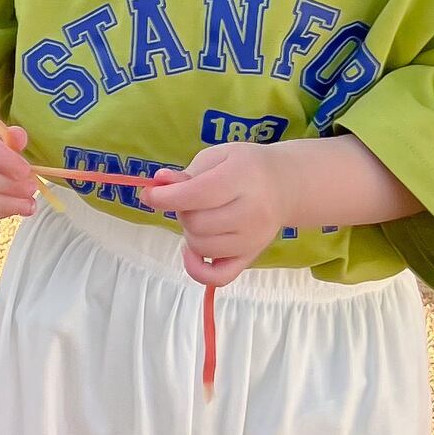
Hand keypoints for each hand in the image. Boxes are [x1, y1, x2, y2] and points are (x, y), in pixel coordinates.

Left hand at [147, 143, 294, 287]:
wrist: (284, 185)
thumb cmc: (244, 167)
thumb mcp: (215, 158)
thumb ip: (186, 173)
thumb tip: (159, 184)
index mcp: (241, 178)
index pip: (196, 194)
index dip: (165, 197)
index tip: (148, 194)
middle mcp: (251, 212)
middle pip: (196, 223)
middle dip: (182, 212)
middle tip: (189, 201)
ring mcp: (253, 239)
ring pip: (201, 247)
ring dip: (189, 234)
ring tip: (200, 217)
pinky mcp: (250, 257)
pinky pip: (218, 277)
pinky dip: (197, 269)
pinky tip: (191, 252)